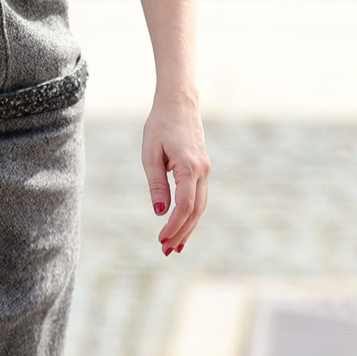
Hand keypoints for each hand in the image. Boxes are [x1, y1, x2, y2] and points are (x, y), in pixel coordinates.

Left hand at [142, 94, 209, 255]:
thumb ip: (156, 184)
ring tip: (175, 247)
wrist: (179, 103)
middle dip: (181, 233)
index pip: (185, 206)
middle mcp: (203, 171)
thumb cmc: (160, 125)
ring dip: (188, 227)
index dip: (174, 226)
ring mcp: (206, 170)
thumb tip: (160, 212)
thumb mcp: (150, 154)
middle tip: (166, 251)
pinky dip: (192, 214)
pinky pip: (200, 197)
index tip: (161, 240)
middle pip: (196, 211)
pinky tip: (182, 226)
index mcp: (189, 166)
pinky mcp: (203, 169)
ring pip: (200, 206)